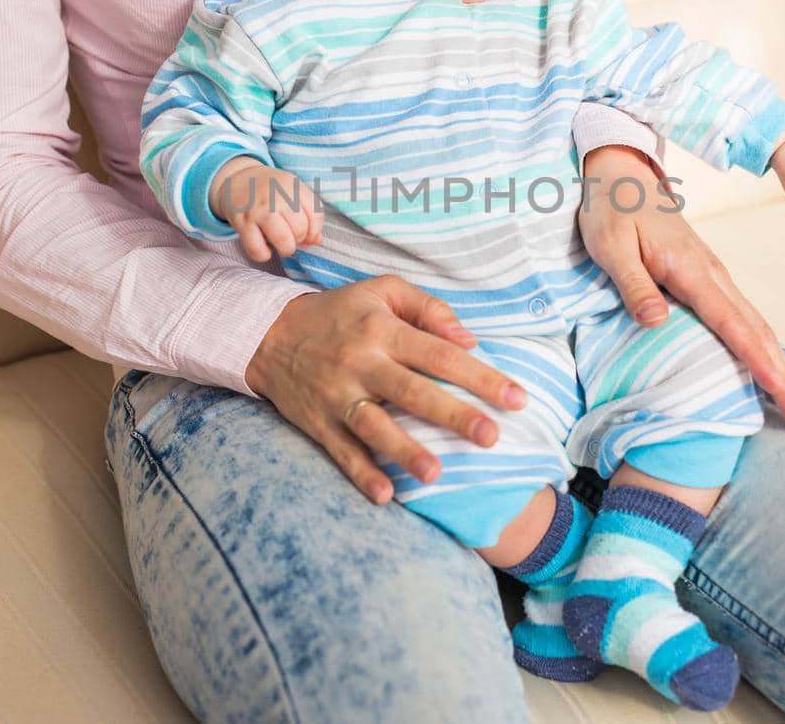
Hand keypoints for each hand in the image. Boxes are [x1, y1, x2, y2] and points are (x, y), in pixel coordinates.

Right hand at [211, 157, 323, 260]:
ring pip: (283, 240)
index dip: (315, 231)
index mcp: (293, 186)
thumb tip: (316, 241)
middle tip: (291, 237)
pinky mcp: (242, 223)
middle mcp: (277, 196)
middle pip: (301, 229)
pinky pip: (257, 249)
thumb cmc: (270, 189)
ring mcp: (258, 210)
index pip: (316, 215)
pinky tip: (264, 248)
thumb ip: (308, 213)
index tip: (307, 233)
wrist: (236, 179)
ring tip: (281, 246)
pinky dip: (263, 255)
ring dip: (286, 249)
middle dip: (300, 240)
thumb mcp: (292, 192)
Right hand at [244, 276, 529, 503]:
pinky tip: (386, 495)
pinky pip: (341, 452)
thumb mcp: (382, 290)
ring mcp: (337, 396)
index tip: (516, 398)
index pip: (439, 354)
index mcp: (382, 330)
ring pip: (374, 426)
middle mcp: (361, 363)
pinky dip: (361, 474)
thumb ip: (429, 308)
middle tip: (491, 437)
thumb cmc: (340, 312)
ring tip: (436, 473)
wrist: (268, 334)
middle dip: (453, 415)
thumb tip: (470, 339)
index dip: (480, 376)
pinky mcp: (317, 423)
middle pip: (412, 391)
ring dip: (404, 450)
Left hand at [576, 144, 784, 427]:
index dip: (761, 365)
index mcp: (690, 269)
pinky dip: (760, 344)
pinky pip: (741, 315)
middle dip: (783, 374)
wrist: (622, 173)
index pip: (733, 325)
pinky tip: (768, 363)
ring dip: (778, 362)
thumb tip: (657, 321)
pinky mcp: (708, 275)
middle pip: (757, 330)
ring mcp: (714, 274)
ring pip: (755, 323)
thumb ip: (633, 285)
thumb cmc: (612, 210)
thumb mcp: (609, 246)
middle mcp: (713, 273)